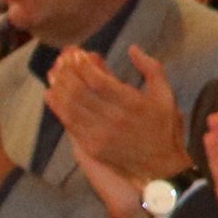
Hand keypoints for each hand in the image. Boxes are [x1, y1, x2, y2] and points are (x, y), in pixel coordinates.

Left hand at [43, 44, 188, 209]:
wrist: (160, 167)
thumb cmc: (163, 128)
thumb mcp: (166, 94)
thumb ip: (151, 68)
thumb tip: (132, 49)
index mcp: (132, 103)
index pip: (98, 80)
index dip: (83, 65)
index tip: (77, 53)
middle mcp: (113, 118)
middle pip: (80, 91)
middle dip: (67, 71)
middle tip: (62, 59)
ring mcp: (99, 134)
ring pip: (70, 106)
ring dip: (58, 86)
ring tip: (53, 72)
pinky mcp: (91, 147)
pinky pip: (68, 123)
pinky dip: (57, 107)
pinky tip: (51, 94)